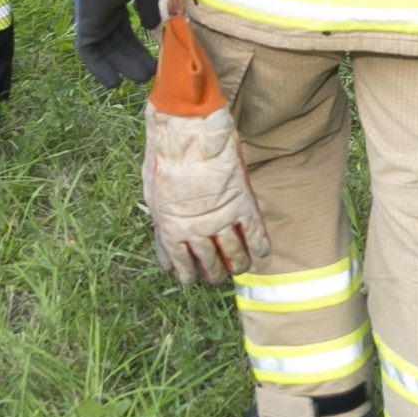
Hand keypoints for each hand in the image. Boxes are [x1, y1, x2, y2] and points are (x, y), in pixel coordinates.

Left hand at [72, 0, 165, 86]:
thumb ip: (149, 9)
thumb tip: (153, 27)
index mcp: (115, 7)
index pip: (126, 34)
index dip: (138, 48)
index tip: (153, 60)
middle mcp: (104, 18)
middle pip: (119, 46)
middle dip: (134, 60)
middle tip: (151, 74)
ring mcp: (94, 24)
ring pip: (107, 52)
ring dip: (122, 67)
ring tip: (141, 79)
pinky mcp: (86, 29)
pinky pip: (89, 54)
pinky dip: (99, 69)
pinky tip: (114, 83)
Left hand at [144, 101, 269, 284]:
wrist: (188, 139)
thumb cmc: (165, 160)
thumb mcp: (154, 195)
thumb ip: (164, 218)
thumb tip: (165, 232)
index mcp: (172, 231)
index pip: (181, 265)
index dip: (188, 274)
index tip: (192, 277)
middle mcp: (197, 232)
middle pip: (210, 265)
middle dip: (214, 275)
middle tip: (218, 276)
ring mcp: (222, 220)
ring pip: (234, 256)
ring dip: (237, 266)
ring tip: (240, 268)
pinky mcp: (242, 206)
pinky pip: (255, 235)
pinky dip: (260, 247)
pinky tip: (263, 254)